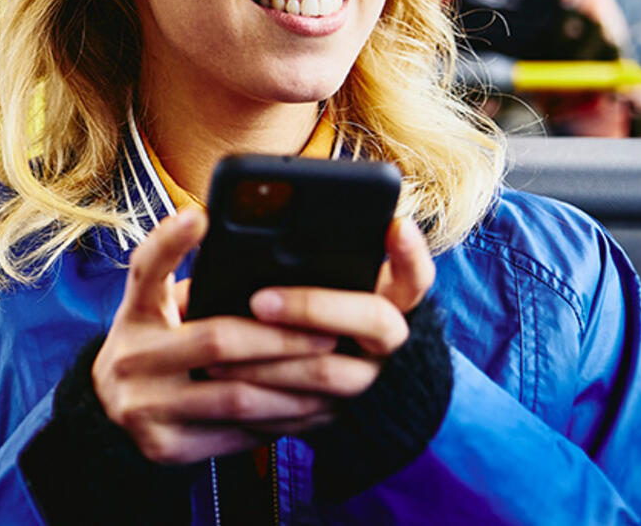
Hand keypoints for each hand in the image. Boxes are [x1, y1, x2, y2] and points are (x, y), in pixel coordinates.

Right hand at [91, 208, 340, 463]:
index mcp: (134, 310)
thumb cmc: (155, 340)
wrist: (108, 411)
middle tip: (327, 332)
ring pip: (234, 397)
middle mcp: (130, 357)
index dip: (171, 240)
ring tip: (330, 373)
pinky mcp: (164, 448)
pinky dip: (277, 421)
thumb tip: (270, 260)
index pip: (146, 267)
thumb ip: (198, 285)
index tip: (200, 214)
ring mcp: (143, 407)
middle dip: (281, 338)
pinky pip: (235, 435)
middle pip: (218, 341)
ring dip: (291, 386)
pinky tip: (309, 409)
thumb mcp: (158, 304)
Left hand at [204, 217, 435, 417]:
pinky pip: (303, 413)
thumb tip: (257, 224)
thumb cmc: (325, 299)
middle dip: (313, 307)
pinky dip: (261, 397)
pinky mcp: (339, 416)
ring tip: (223, 348)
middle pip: (375, 321)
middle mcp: (391, 341)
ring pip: (331, 374)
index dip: (410, 253)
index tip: (394, 225)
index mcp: (396, 298)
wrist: (341, 372)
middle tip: (259, 300)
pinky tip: (223, 380)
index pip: (417, 274)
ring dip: (274, 362)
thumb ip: (316, 254)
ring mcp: (369, 381)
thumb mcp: (333, 274)